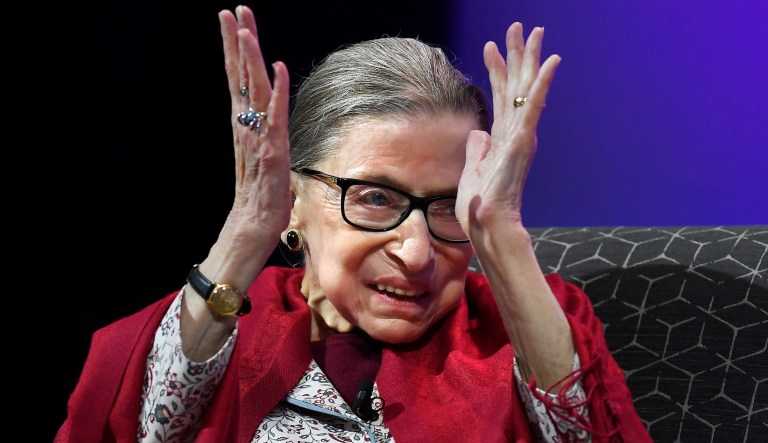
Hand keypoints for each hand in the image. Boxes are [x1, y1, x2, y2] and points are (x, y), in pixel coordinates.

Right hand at [216, 6, 291, 260]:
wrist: (251, 232)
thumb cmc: (260, 202)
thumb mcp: (265, 162)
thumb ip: (265, 140)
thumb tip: (270, 126)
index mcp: (244, 128)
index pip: (239, 82)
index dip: (236, 52)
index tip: (233, 22)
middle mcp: (246, 129)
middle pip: (240, 78)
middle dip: (237, 42)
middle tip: (232, 10)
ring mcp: (257, 139)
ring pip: (252, 91)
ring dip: (249, 57)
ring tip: (244, 26)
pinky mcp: (271, 153)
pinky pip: (275, 117)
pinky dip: (277, 92)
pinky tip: (277, 68)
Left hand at [456, 23, 559, 236]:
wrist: (488, 225)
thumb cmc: (480, 206)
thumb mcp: (473, 171)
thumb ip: (477, 151)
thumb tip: (478, 134)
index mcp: (502, 138)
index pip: (501, 97)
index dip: (497, 70)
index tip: (491, 46)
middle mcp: (515, 133)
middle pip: (517, 86)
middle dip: (518, 55)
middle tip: (519, 26)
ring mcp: (521, 136)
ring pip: (528, 88)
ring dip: (530, 58)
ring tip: (534, 31)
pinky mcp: (523, 142)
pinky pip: (534, 107)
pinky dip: (542, 83)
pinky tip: (550, 61)